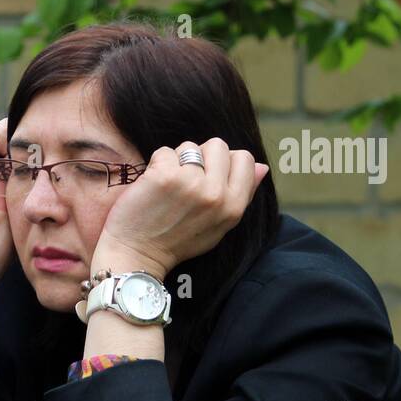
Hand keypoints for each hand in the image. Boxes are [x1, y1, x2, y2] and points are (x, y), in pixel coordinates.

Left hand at [94, 138, 268, 277]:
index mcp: (233, 207)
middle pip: (218, 145)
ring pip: (190, 146)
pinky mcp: (165, 177)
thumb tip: (263, 166)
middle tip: (185, 181)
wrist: (137, 255)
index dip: (225, 161)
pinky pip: (165, 152)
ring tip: (168, 186)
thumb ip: (242, 196)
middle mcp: (216, 194)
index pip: (245, 159)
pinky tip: (152, 186)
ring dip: (177, 161)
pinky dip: (156, 165)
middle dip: (201, 157)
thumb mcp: (218, 226)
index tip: (208, 176)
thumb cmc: (176, 241)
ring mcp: (191, 183)